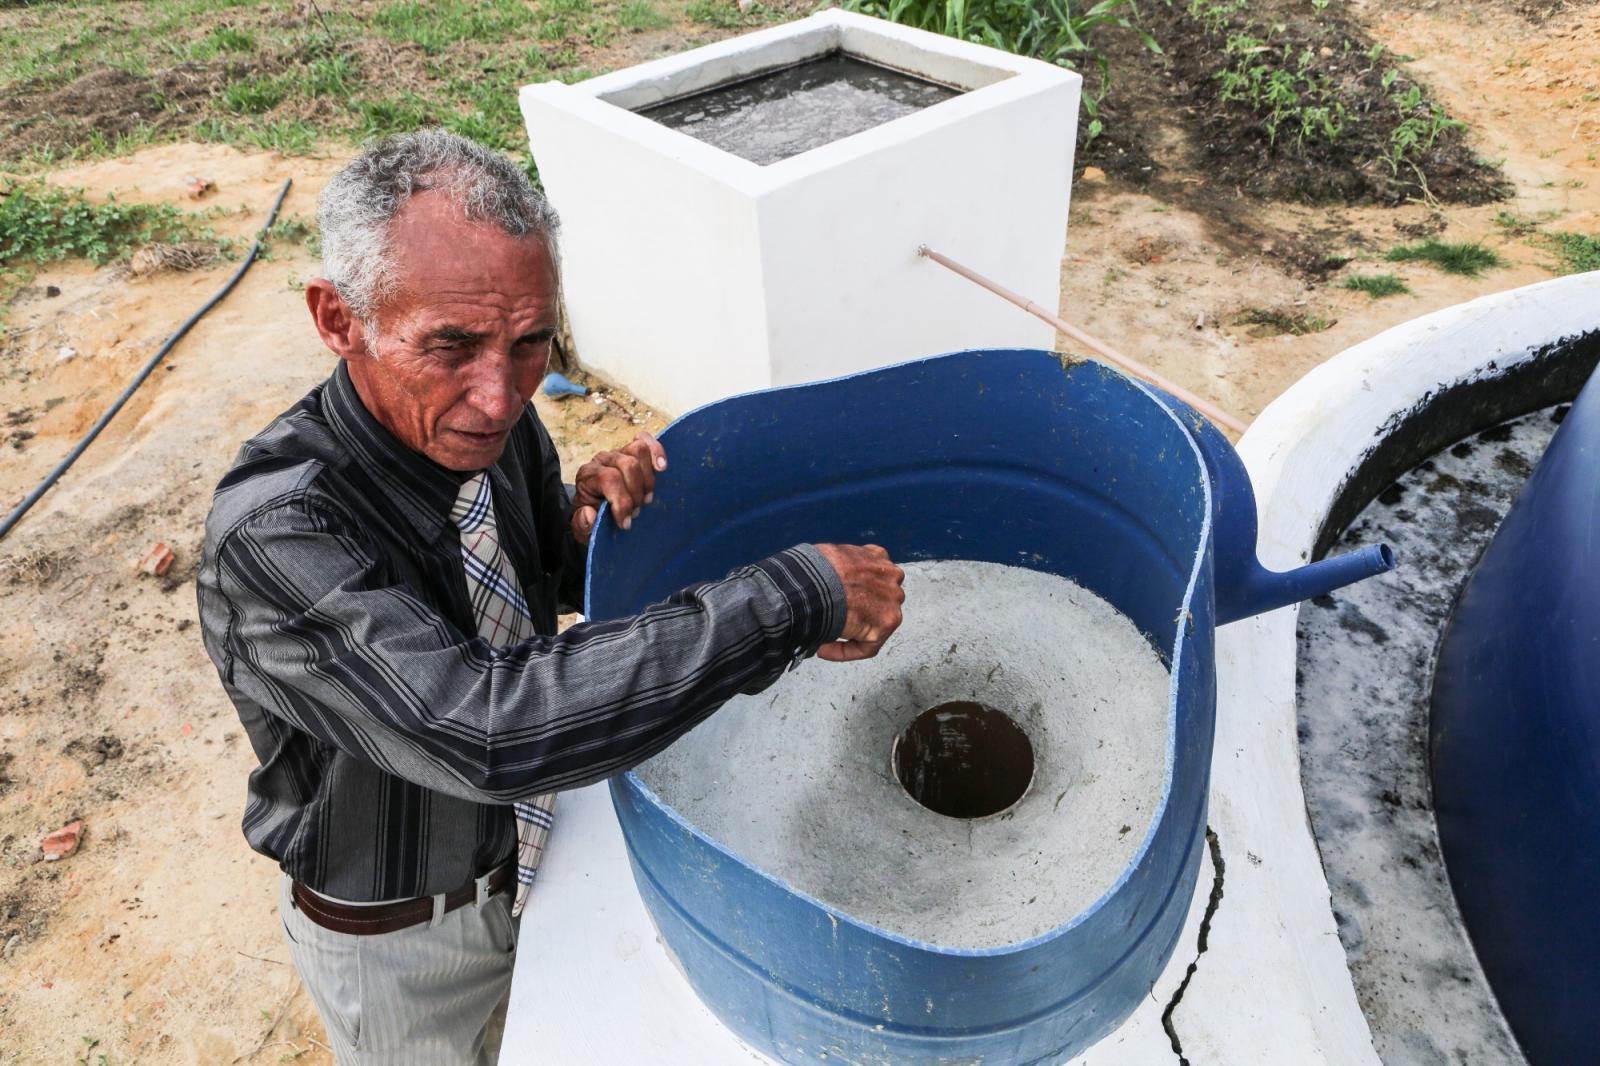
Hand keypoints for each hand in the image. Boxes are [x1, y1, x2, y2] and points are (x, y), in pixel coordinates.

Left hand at [571, 431, 666, 544]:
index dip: (622, 502)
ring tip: (646, 499)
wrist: (597, 509)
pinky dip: (656, 451)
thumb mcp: (582, 527)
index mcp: (587, 476)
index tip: (625, 522)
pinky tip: (661, 468)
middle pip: (628, 465)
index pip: (609, 479)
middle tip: (636, 512)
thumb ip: (582, 524)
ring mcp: (618, 453)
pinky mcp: (632, 451)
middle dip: (636, 493)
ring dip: (648, 479)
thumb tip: (590, 513)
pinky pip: (645, 440)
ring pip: (639, 450)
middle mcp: (602, 460)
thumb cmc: (593, 517)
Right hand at [812, 543, 904, 661]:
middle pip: (878, 600)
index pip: (872, 577)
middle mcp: (891, 577)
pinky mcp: (886, 624)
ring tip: (824, 637)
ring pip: (875, 624)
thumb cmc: (814, 567)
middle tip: (832, 617)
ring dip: (852, 632)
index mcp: (877, 556)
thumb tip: (825, 581)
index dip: (852, 592)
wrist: (814, 582)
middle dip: (857, 610)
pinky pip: (867, 645)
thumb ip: (838, 567)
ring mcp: (892, 601)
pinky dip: (846, 651)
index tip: (832, 601)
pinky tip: (825, 649)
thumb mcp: (829, 555)